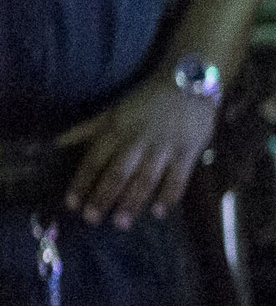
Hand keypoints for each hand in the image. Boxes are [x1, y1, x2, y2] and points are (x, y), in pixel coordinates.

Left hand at [58, 79, 219, 226]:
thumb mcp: (114, 109)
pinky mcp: (187, 151)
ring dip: (132, 202)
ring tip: (121, 223)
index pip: (94, 160)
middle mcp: (137, 141)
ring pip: (144, 178)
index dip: (81, 183)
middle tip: (93, 219)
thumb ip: (88, 128)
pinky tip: (159, 212)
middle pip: (117, 173)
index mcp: (117, 130)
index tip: (72, 204)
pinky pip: (177, 177)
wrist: (188, 82)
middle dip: (103, 197)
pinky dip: (168, 195)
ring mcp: (163, 147)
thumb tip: (57, 142)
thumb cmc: (148, 99)